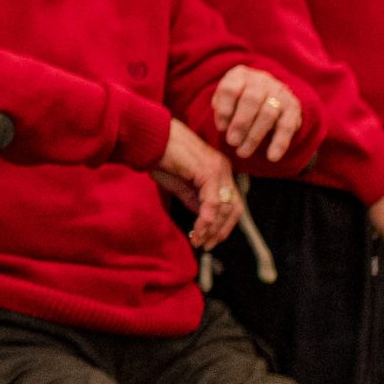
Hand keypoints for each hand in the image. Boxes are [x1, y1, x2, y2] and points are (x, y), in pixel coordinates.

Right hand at [154, 118, 239, 250]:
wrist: (149, 138)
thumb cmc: (160, 157)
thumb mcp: (180, 184)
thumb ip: (194, 199)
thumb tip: (204, 218)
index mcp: (219, 170)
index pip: (232, 204)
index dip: (224, 226)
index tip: (209, 240)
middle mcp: (223, 169)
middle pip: (234, 208)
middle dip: (221, 231)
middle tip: (206, 245)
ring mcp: (218, 169)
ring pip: (225, 207)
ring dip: (212, 228)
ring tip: (198, 240)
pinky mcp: (208, 172)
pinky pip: (213, 202)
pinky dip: (206, 219)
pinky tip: (197, 230)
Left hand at [211, 65, 302, 163]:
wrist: (267, 96)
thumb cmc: (236, 102)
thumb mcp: (224, 101)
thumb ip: (221, 110)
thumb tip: (223, 126)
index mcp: (240, 75)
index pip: (231, 89)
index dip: (224, 109)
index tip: (220, 128)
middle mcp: (261, 80)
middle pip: (252, 99)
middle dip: (241, 123)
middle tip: (232, 142)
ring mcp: (279, 92)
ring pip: (269, 113)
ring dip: (254, 136)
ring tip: (242, 152)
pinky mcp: (293, 107)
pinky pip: (287, 126)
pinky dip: (279, 143)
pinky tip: (272, 157)